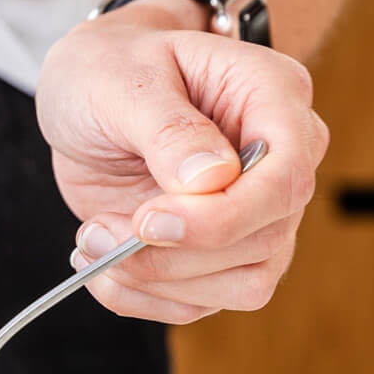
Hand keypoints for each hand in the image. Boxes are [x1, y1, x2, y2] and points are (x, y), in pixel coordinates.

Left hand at [35, 0, 328, 323]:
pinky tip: (98, 264)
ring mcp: (255, 216)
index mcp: (274, 99)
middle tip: (97, 232)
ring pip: (241, 286)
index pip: (286, 179)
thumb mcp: (121, 81)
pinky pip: (197, 304)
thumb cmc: (110, 69)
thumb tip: (213, 179)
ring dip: (155, 282)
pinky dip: (139, 297)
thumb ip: (167, 128)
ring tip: (92, 242)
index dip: (222, 217)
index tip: (147, 221)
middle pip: (262, 243)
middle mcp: (278, 164)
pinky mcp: (217, 256)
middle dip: (172, 255)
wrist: (88, 95)